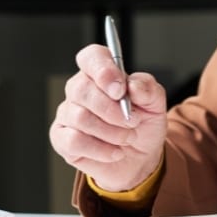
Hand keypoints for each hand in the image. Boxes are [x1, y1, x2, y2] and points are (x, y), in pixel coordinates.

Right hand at [50, 44, 167, 191]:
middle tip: (133, 121)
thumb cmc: (142, 126)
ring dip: (111, 132)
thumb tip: (133, 85)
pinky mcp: (61, 138)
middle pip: (82, 89)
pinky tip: (114, 152)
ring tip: (127, 138)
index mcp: (101, 74)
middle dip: (112, 110)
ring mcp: (67, 114)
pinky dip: (100, 149)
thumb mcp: (155, 105)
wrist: (139, 159)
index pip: (91, 57)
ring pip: (80, 117)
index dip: (103, 69)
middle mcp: (79, 90)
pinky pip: (74, 141)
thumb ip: (148, 89)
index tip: (120, 89)